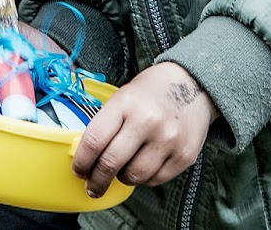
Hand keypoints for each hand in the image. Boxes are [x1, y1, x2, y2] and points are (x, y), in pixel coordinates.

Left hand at [72, 61, 214, 197]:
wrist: (192, 84)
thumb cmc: (151, 91)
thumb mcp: (123, 96)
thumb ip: (106, 124)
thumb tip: (87, 157)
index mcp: (126, 103)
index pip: (95, 140)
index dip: (82, 161)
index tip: (78, 170)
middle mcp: (147, 122)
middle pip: (111, 163)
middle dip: (96, 181)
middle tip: (92, 187)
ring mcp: (168, 140)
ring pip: (134, 176)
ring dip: (122, 178)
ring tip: (122, 170)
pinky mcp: (184, 156)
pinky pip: (155, 180)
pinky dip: (144, 178)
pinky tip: (143, 166)